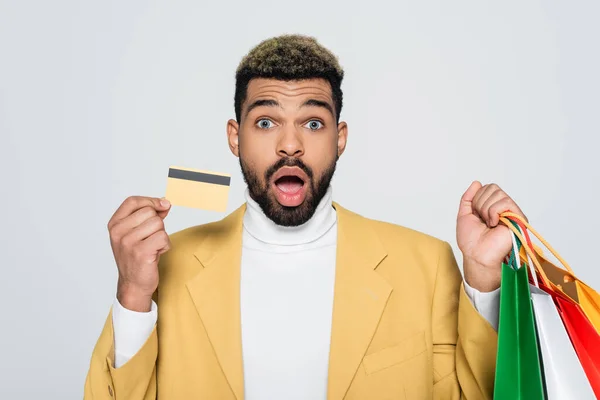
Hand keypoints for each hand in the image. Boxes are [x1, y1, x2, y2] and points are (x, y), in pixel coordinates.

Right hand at [108, 196, 171, 311]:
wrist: (133, 284)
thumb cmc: (136, 257)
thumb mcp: (136, 233)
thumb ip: (148, 216)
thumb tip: (164, 203)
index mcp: (114, 224)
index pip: (132, 201)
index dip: (150, 200)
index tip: (163, 205)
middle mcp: (118, 232)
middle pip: (149, 212)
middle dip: (157, 223)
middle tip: (151, 239)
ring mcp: (128, 242)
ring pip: (158, 223)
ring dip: (162, 235)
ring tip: (153, 247)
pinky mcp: (141, 252)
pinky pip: (163, 237)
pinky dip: (165, 245)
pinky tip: (157, 253)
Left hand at [457, 181, 526, 291]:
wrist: (476, 254)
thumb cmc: (471, 240)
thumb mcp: (464, 214)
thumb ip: (468, 198)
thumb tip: (477, 182)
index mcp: (493, 207)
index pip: (487, 187)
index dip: (476, 199)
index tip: (476, 215)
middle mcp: (504, 208)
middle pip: (492, 187)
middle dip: (480, 204)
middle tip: (482, 220)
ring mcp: (511, 212)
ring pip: (498, 194)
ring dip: (486, 209)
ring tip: (488, 223)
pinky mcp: (518, 218)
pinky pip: (505, 202)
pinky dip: (494, 212)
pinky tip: (494, 224)